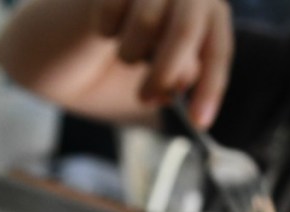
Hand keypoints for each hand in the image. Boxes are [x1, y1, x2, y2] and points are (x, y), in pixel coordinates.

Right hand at [93, 0, 232, 127]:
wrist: (72, 43)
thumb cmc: (120, 63)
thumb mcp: (158, 81)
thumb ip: (178, 79)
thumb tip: (185, 86)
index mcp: (207, 12)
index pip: (218, 49)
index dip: (211, 87)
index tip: (199, 121)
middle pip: (185, 29)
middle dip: (164, 72)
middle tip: (146, 99)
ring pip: (147, 21)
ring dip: (131, 52)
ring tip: (125, 56)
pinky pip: (113, 7)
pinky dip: (107, 29)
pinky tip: (105, 33)